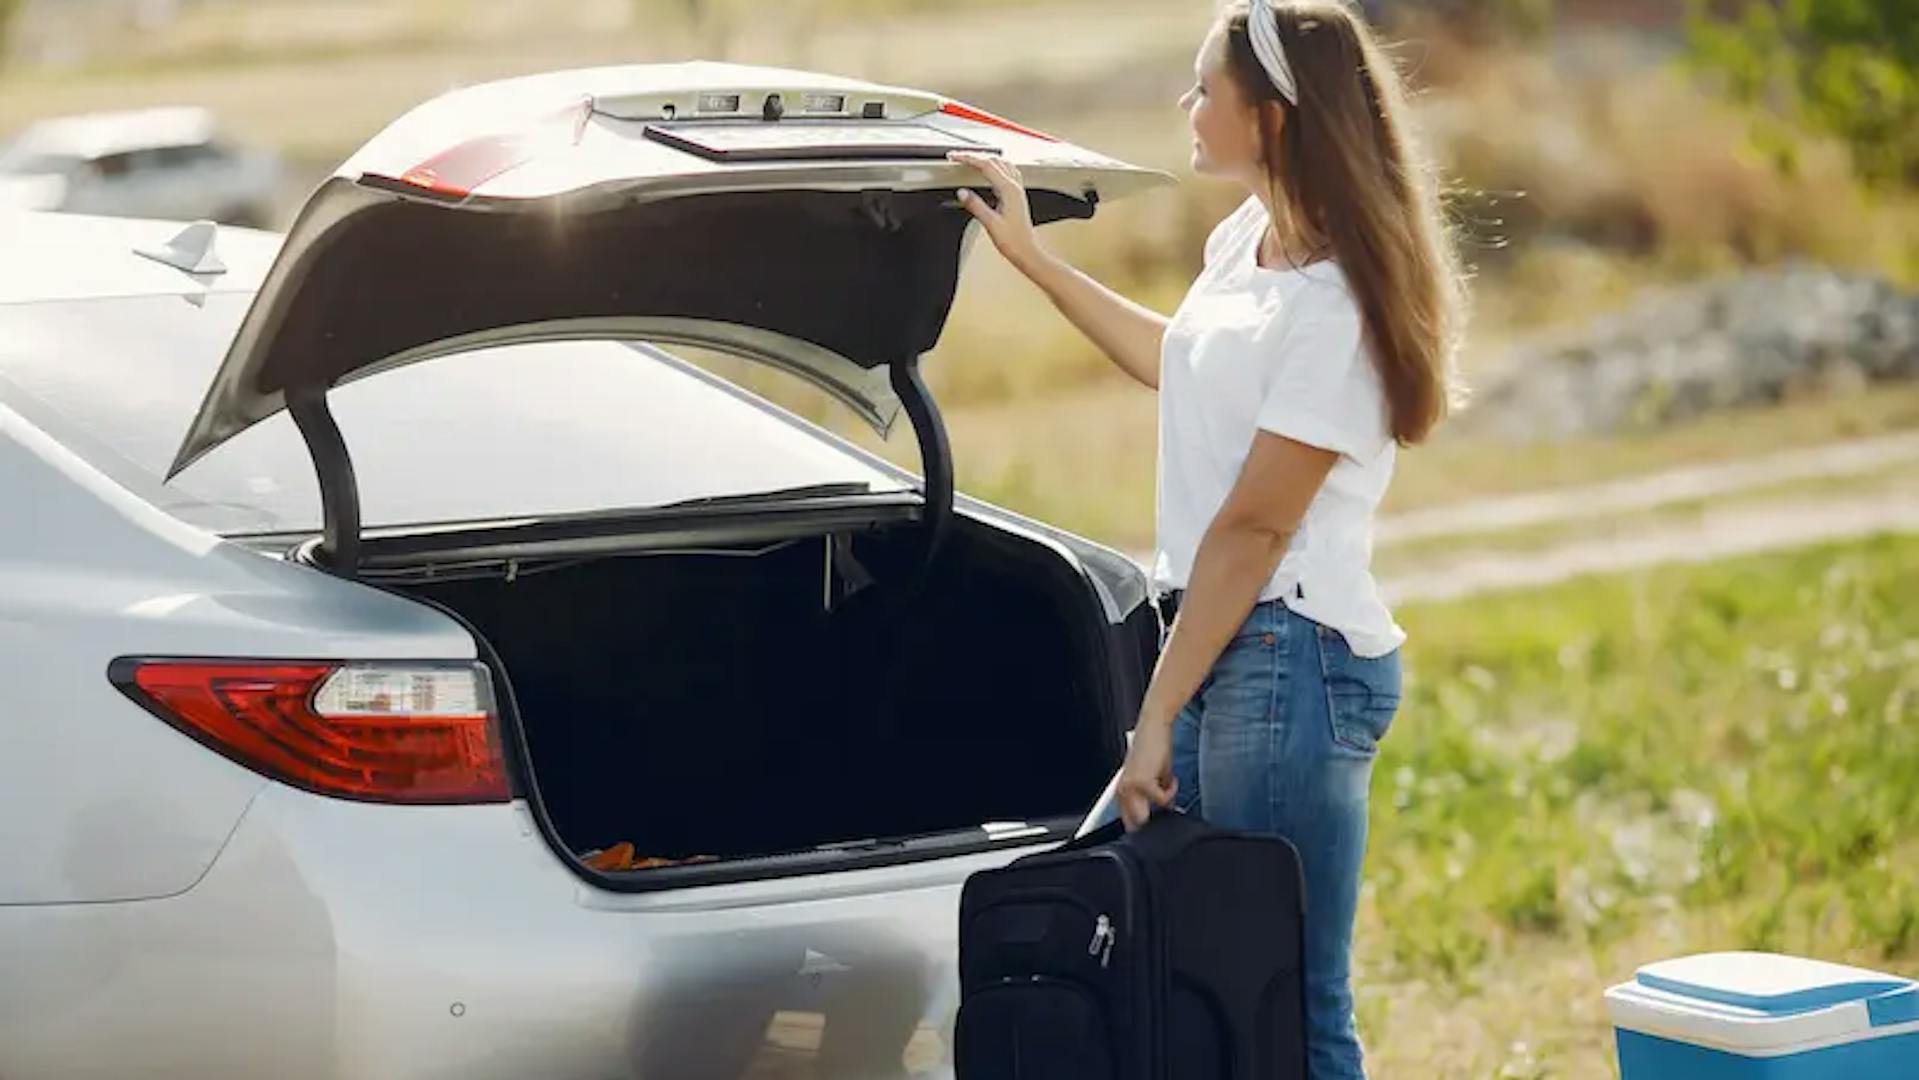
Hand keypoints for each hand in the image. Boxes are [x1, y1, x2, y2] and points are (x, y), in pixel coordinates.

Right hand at [946, 150, 1045, 271]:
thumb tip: (962, 192)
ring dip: (985, 160)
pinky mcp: (1017, 196)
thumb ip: (975, 205)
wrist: (1027, 251)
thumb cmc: (1013, 241)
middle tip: (958, 158)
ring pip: (1001, 164)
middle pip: (994, 161)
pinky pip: (1007, 173)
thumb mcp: (990, 223)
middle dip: (974, 156)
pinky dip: (995, 168)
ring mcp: (1017, 190)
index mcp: (1009, 190)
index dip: (968, 159)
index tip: (955, 157)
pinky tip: (990, 174)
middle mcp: (1015, 187)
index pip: (986, 165)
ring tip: (971, 162)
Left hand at [1116, 715, 1176, 831]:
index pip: (1127, 820)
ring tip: (1168, 784)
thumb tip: (1167, 810)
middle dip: (1152, 817)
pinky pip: (1162, 800)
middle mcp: (1123, 791)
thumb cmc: (1153, 749)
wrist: (1153, 728)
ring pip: (1147, 816)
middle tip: (1165, 802)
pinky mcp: (1142, 783)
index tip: (1157, 821)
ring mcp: (1130, 788)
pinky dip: (1171, 791)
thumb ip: (1154, 795)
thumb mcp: (1152, 776)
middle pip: (1135, 824)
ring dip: (1163, 803)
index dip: (1142, 824)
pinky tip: (1172, 778)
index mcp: (1122, 790)